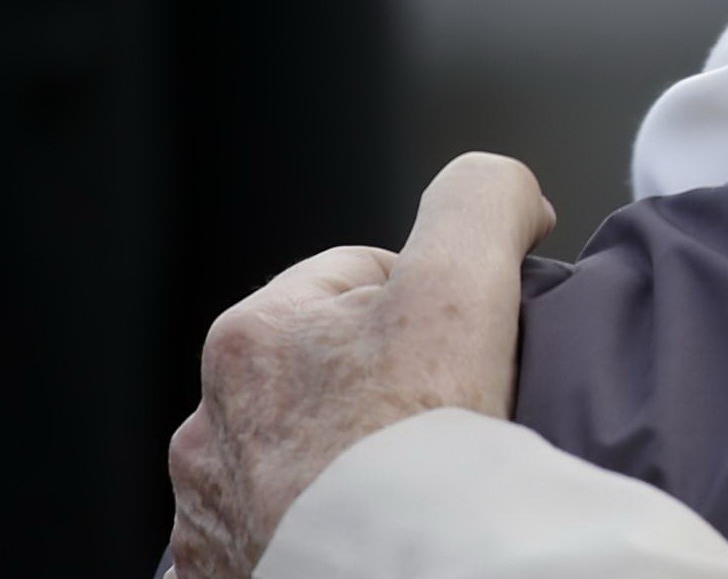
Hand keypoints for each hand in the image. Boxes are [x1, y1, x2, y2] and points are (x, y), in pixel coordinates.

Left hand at [167, 153, 553, 578]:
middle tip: (454, 417)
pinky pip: (294, 528)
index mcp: (252, 334)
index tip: (468, 351)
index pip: (366, 275)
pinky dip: (338, 523)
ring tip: (422, 479)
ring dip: (360, 456)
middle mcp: (213, 424)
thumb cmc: (415, 443)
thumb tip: (507, 194)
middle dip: (396, 379)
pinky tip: (384, 525)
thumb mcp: (464, 275)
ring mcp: (216, 513)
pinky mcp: (233, 577)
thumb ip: (482, 197)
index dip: (439, 304)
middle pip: (339, 365)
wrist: (399, 578)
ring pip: (311, 452)